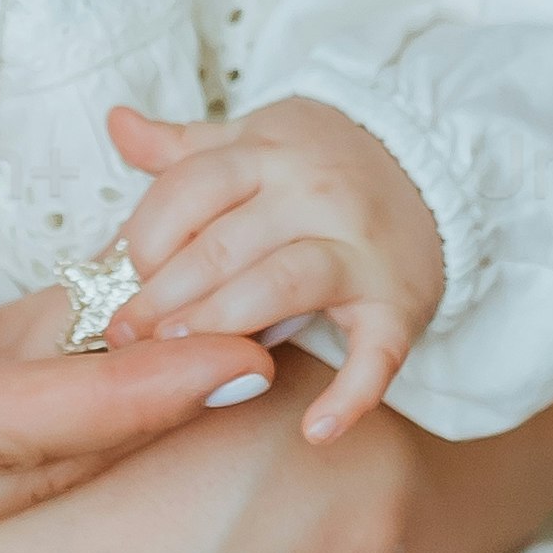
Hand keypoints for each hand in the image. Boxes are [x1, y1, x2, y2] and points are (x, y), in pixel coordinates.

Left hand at [108, 95, 444, 437]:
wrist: (434, 168)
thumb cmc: (323, 164)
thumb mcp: (255, 141)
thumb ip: (182, 147)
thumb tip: (117, 122)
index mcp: (268, 154)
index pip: (189, 191)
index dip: (145, 238)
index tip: (123, 278)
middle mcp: (315, 194)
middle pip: (223, 246)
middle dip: (164, 296)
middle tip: (127, 335)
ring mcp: (361, 248)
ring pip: (283, 284)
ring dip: (226, 325)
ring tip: (183, 357)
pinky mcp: (399, 301)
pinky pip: (377, 352)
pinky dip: (352, 395)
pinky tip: (316, 431)